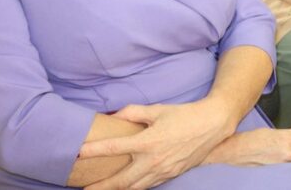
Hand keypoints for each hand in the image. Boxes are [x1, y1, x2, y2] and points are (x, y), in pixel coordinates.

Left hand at [79, 99, 233, 189]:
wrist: (213, 125)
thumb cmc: (184, 115)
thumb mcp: (158, 109)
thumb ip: (133, 112)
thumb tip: (114, 115)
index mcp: (148, 141)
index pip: (114, 148)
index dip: (93, 151)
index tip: (77, 153)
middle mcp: (153, 160)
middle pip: (121, 181)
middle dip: (101, 187)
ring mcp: (163, 171)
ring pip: (135, 188)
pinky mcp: (171, 175)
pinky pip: (149, 186)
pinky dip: (135, 188)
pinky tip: (128, 187)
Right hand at [205, 124, 290, 166]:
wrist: (231, 153)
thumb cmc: (249, 141)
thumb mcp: (273, 132)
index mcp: (288, 140)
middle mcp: (287, 155)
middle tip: (284, 151)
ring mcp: (282, 168)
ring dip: (290, 163)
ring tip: (275, 158)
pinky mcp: (276, 177)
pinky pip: (286, 174)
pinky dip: (283, 170)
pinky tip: (272, 166)